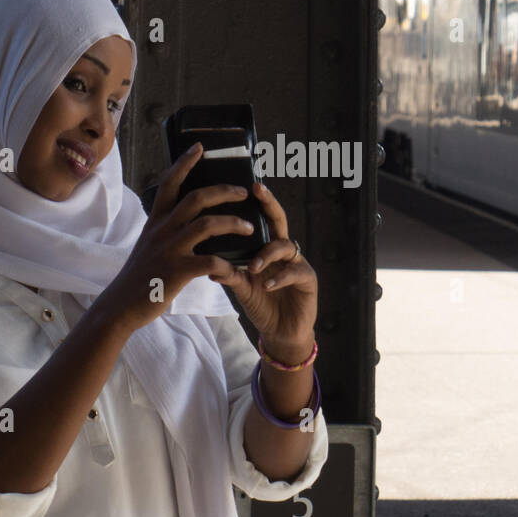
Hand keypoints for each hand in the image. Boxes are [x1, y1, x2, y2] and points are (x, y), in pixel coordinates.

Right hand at [100, 143, 254, 333]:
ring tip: (249, 226)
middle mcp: (162, 230)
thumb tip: (181, 217)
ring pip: (207, 225)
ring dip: (233, 223)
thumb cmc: (139, 277)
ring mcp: (169, 249)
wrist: (121, 305)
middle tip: (243, 191)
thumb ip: (164, 229)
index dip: (184, 163)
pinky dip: (227, 264)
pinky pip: (210, 261)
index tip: (199, 147)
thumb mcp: (148, 244)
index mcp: (156, 221)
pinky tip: (236, 268)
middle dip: (224, 191)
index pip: (169, 183)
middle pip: (196, 198)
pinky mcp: (177, 271)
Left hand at [206, 181, 316, 359]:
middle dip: (269, 203)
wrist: (281, 332)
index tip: (241, 183)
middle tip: (257, 191)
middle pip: (278, 220)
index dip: (254, 202)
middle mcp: (283, 250)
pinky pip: (294, 272)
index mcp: (265, 247)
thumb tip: (209, 264)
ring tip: (252, 267)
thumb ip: (230, 274)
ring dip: (266, 254)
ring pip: (285, 246)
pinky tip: (266, 285)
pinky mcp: (308, 279)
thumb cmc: (261, 304)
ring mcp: (297, 262)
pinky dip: (279, 278)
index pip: (260, 218)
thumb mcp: (241, 288)